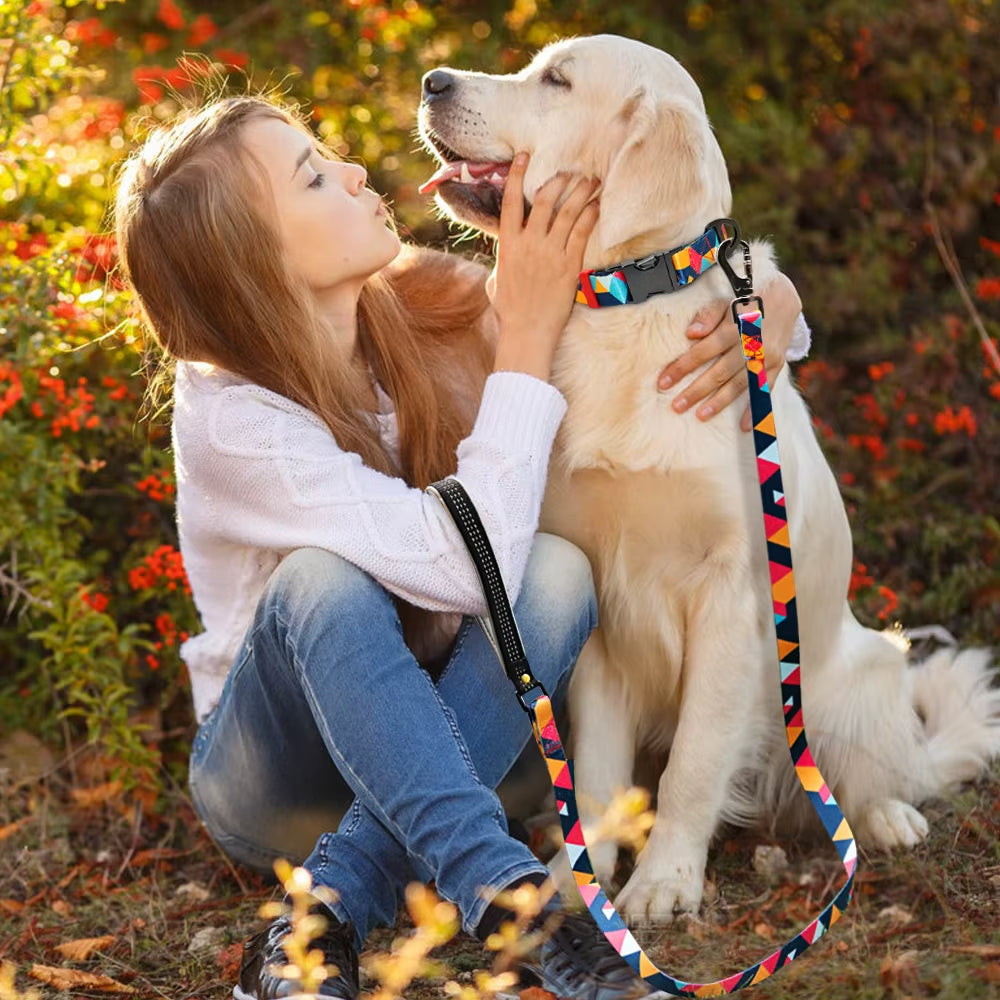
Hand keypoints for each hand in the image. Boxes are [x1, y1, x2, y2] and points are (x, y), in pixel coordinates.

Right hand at [490, 152, 599, 379]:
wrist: (527, 332)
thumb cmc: (510, 311)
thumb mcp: (497, 281)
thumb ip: (503, 260)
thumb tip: (503, 255)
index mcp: (508, 245)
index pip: (509, 202)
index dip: (516, 176)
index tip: (524, 156)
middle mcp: (529, 244)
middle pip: (543, 200)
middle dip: (558, 180)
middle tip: (571, 169)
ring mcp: (550, 253)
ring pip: (567, 211)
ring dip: (580, 192)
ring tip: (591, 180)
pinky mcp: (569, 265)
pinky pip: (582, 232)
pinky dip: (591, 215)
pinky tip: (598, 205)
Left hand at [656, 271, 802, 430]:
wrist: (784, 299)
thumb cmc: (745, 301)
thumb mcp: (726, 300)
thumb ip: (709, 314)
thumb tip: (691, 333)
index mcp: (736, 326)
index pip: (704, 349)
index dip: (683, 366)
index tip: (664, 382)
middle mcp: (752, 343)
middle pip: (720, 371)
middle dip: (697, 390)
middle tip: (677, 406)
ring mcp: (767, 356)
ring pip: (740, 383)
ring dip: (720, 401)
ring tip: (700, 415)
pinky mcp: (777, 365)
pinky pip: (765, 389)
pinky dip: (755, 408)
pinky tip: (743, 426)